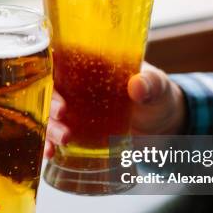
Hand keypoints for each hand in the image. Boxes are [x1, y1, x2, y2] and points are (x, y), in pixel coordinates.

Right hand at [44, 62, 186, 157]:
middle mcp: (76, 86)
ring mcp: (74, 111)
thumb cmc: (158, 96)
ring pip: (49, 115)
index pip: (59, 59)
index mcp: (91, 65)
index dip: (48, 68)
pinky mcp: (77, 132)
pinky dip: (49, 144)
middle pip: (50, 89)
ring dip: (49, 126)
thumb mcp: (157, 87)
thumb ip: (150, 84)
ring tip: (62, 139)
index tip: (50, 80)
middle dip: (49, 102)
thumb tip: (137, 85)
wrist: (164, 127)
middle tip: (60, 114)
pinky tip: (49, 154)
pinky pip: (56, 136)